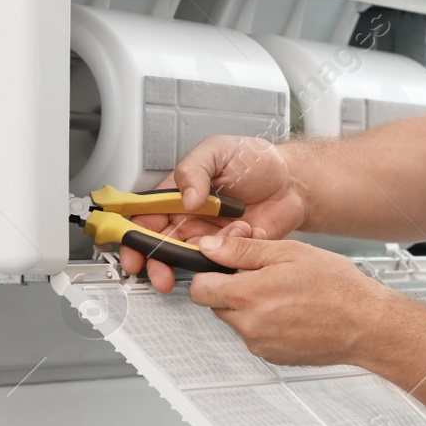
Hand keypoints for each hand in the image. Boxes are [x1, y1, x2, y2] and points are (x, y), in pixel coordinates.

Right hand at [118, 135, 308, 291]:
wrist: (293, 178)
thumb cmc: (255, 160)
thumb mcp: (217, 151)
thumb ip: (194, 170)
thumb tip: (185, 198)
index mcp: (179, 196)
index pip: (146, 219)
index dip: (134, 237)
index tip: (132, 253)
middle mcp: (191, 219)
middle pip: (162, 248)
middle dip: (157, 265)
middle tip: (161, 275)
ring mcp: (212, 237)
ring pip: (192, 259)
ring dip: (203, 256)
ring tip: (227, 235)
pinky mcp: (234, 250)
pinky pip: (225, 261)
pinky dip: (234, 252)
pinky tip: (249, 230)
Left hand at [186, 233, 414, 366]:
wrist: (366, 324)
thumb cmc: (337, 287)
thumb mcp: (290, 252)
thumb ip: (244, 250)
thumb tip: (210, 248)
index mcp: (249, 295)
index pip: (199, 288)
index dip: (210, 273)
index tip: (225, 268)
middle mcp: (249, 325)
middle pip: (216, 305)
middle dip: (232, 290)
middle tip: (265, 278)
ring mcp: (260, 344)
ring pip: (237, 321)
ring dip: (250, 308)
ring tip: (286, 296)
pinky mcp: (272, 357)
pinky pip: (256, 336)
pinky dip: (267, 324)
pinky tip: (293, 313)